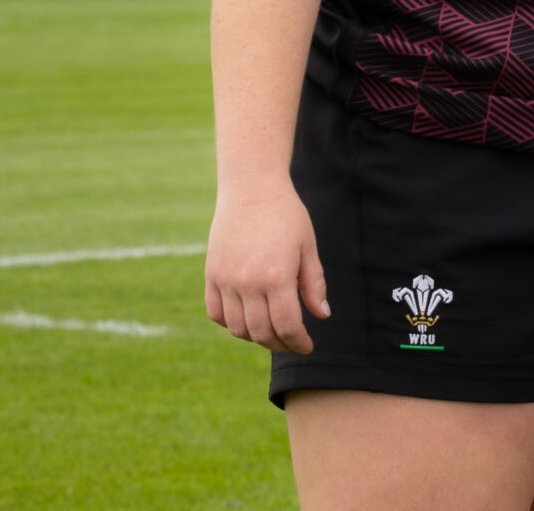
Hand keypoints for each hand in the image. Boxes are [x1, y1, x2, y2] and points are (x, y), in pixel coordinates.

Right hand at [205, 177, 329, 353]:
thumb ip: (314, 284)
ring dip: (255, 337)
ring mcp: (225, 280)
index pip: (287, 326)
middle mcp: (247, 283)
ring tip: (271, 331)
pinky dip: (230, 323)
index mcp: (276, 277)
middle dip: (280, 343)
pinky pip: (216, 313)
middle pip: (261, 333)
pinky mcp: (211, 274)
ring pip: (237, 328)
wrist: (251, 188)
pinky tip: (247, 318)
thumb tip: (322, 316)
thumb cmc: (286, 215)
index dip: (299, 342)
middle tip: (292, 342)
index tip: (307, 346)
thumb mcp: (308, 247)